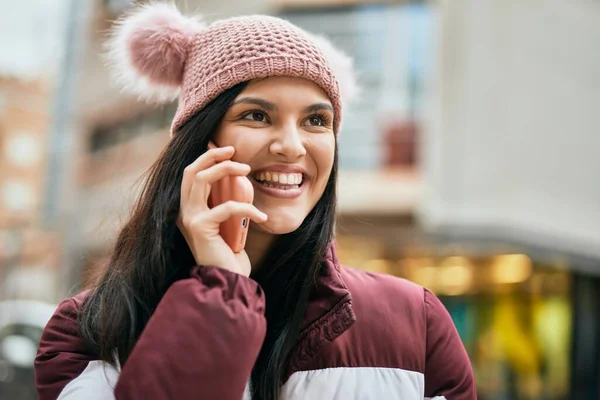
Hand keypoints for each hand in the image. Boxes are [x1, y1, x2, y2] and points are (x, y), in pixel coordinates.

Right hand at [176, 145, 266, 275]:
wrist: (228, 280)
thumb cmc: (231, 253)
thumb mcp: (228, 223)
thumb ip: (226, 204)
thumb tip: (239, 180)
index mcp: (188, 209)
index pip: (190, 174)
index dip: (205, 157)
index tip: (226, 149)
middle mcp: (183, 211)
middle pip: (192, 170)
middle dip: (212, 155)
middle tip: (234, 150)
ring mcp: (189, 219)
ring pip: (203, 179)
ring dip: (226, 169)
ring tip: (247, 169)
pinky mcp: (200, 227)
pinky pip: (227, 207)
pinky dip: (247, 207)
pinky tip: (262, 216)